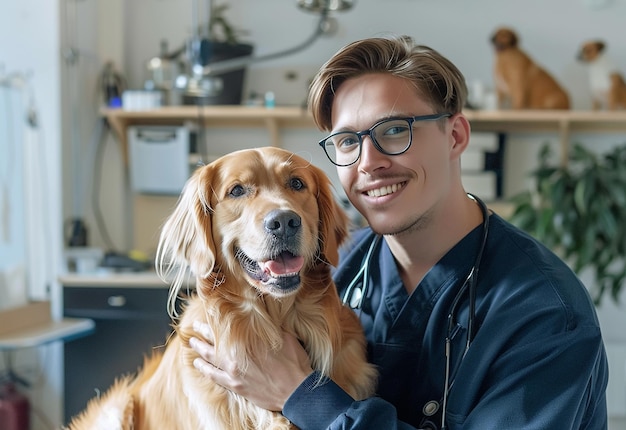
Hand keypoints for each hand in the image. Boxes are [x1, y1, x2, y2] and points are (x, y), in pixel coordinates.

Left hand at [190, 321, 313, 410]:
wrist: (296, 390)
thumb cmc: (293, 362)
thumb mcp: (284, 335)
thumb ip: (268, 325)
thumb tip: (260, 313)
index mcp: (248, 339)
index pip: (226, 325)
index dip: (216, 318)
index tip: (209, 311)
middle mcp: (236, 354)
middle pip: (214, 340)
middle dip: (202, 331)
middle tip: (194, 325)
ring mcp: (233, 371)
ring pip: (209, 357)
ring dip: (199, 349)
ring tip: (192, 342)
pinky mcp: (235, 385)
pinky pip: (214, 376)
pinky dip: (204, 369)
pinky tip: (198, 364)